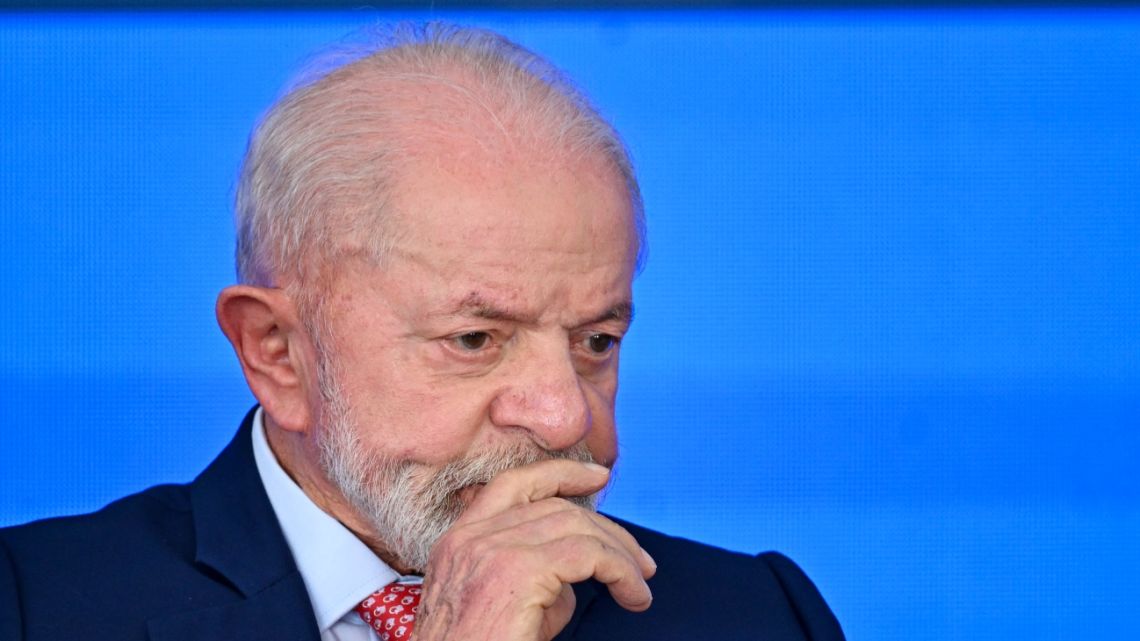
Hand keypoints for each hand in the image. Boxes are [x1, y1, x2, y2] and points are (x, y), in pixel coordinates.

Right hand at [412, 460, 655, 640]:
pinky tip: (632, 595)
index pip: (514, 486)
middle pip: (556, 506)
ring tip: (639, 585)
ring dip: (620, 554)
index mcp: (459, 542)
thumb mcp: (500, 610)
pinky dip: (620, 571)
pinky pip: (587, 554)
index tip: (598, 477)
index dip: (561, 473)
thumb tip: (572, 577)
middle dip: (607, 530)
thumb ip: (535, 581)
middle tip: (640, 562)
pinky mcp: (516, 572)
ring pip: (575, 525)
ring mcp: (489, 551)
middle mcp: (470, 539)